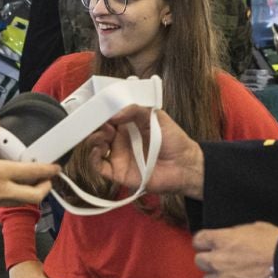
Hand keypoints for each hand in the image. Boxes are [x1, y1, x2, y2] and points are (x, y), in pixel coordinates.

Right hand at [0, 116, 57, 214]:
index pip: (33, 173)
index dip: (48, 170)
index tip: (56, 167)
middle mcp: (1, 191)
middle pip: (34, 196)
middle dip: (45, 188)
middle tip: (46, 179)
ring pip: (21, 201)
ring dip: (29, 193)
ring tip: (28, 182)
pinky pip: (5, 203)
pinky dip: (12, 196)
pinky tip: (5, 186)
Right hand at [87, 107, 203, 197]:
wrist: (184, 165)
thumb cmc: (173, 140)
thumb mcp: (156, 117)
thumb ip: (136, 110)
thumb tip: (114, 115)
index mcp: (127, 124)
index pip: (107, 116)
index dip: (100, 111)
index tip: (96, 106)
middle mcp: (120, 139)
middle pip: (98, 130)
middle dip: (95, 124)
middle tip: (101, 121)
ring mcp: (117, 155)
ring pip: (95, 146)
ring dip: (94, 138)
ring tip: (104, 134)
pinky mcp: (117, 171)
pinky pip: (98, 165)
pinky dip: (93, 157)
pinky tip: (98, 149)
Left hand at [192, 223, 277, 277]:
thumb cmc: (276, 245)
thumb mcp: (254, 228)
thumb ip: (234, 235)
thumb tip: (229, 239)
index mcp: (221, 239)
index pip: (198, 241)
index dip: (205, 244)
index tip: (210, 247)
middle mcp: (217, 259)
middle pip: (199, 261)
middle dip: (209, 261)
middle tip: (223, 262)